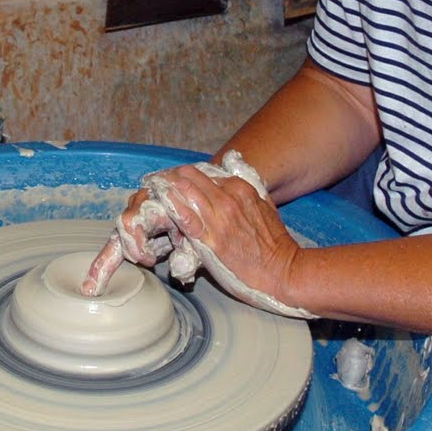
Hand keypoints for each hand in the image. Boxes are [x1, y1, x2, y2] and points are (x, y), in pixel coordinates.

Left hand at [82, 154, 314, 317]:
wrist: (285, 274)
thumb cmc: (273, 244)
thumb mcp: (264, 202)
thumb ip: (246, 177)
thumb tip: (231, 157)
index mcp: (237, 187)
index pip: (197, 170)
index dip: (176, 176)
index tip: (163, 183)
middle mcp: (226, 197)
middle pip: (184, 176)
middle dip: (163, 181)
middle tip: (149, 189)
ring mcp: (218, 217)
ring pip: (180, 190)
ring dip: (160, 191)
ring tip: (146, 198)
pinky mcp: (210, 240)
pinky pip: (182, 217)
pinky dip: (166, 209)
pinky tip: (155, 209)